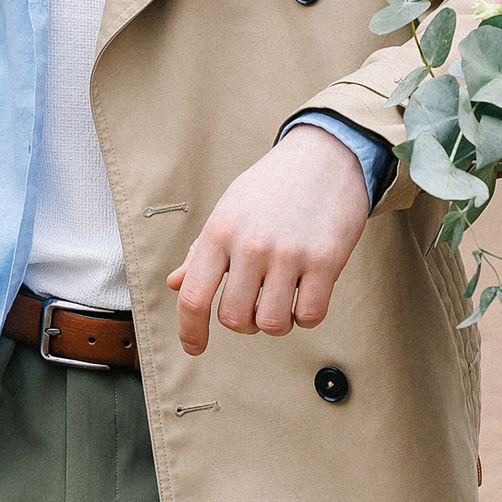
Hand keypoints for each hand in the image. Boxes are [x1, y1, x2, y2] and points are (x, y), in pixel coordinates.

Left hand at [168, 125, 370, 355]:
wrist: (326, 155)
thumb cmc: (273, 186)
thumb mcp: (229, 210)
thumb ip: (201, 251)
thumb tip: (175, 284)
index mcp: (220, 231)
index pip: (193, 297)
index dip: (190, 331)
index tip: (195, 347)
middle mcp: (251, 244)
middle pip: (234, 319)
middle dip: (243, 323)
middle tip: (255, 305)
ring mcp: (289, 253)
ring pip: (272, 323)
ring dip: (275, 322)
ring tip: (281, 300)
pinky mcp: (325, 260)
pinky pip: (309, 315)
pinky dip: (305, 316)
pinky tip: (305, 295)